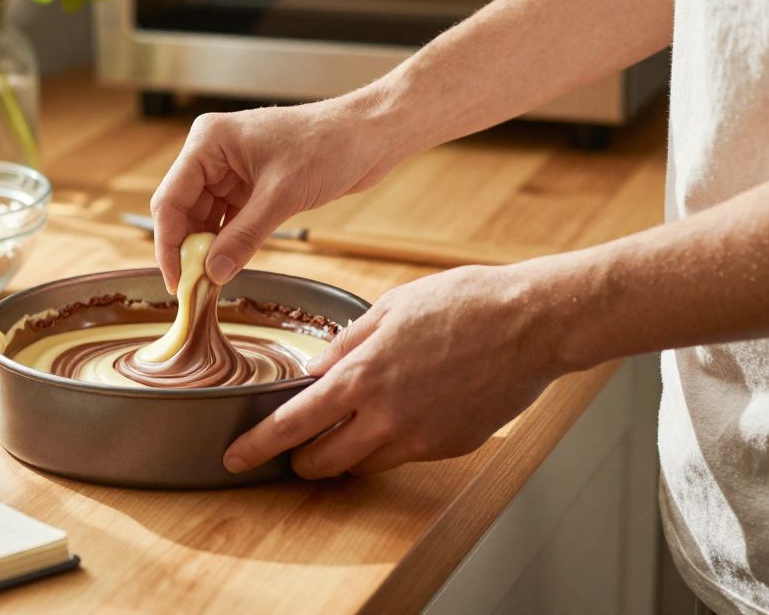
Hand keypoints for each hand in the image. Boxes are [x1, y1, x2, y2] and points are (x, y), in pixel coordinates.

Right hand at [149, 93, 407, 291]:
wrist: (370, 135)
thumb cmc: (328, 145)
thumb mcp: (282, 196)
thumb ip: (243, 237)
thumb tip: (212, 273)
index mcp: (208, 142)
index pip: (170, 200)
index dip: (169, 244)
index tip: (176, 281)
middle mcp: (212, 154)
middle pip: (183, 211)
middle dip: (188, 249)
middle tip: (194, 288)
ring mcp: (231, 169)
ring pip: (204, 218)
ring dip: (208, 249)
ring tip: (211, 282)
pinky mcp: (250, 184)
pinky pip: (227, 219)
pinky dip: (227, 242)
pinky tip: (229, 264)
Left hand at [223, 263, 578, 477]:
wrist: (532, 323)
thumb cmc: (464, 303)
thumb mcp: (392, 307)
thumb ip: (348, 342)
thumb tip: (316, 367)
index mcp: (362, 375)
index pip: (293, 423)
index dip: (258, 445)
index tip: (235, 456)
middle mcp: (386, 415)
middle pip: (321, 461)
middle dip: (299, 460)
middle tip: (292, 451)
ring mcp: (419, 437)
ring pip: (360, 466)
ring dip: (342, 456)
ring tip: (342, 434)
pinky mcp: (448, 446)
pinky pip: (401, 458)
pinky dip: (386, 447)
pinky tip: (394, 420)